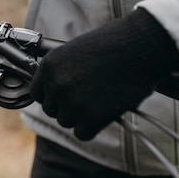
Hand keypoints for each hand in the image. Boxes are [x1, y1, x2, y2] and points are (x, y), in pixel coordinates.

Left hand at [29, 8, 178, 140]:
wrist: (140, 46)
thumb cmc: (113, 44)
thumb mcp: (76, 51)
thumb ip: (62, 71)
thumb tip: (58, 91)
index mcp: (49, 65)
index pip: (38, 93)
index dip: (53, 97)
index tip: (66, 97)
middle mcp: (56, 84)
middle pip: (52, 110)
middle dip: (68, 107)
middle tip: (88, 99)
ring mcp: (73, 101)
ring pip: (67, 122)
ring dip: (82, 117)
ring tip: (100, 101)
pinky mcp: (92, 116)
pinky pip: (83, 133)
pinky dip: (93, 128)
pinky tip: (105, 113)